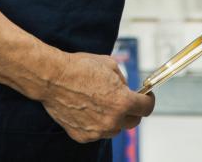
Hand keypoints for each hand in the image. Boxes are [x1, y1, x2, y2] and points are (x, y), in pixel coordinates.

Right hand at [40, 52, 154, 142]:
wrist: (53, 77)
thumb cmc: (79, 68)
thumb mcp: (109, 64)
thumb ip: (122, 80)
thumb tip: (125, 87)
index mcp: (122, 102)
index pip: (146, 108)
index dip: (148, 100)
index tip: (146, 97)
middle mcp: (112, 120)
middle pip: (132, 122)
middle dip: (131, 110)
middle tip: (123, 100)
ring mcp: (97, 131)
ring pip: (113, 128)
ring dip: (112, 118)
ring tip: (98, 102)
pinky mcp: (82, 136)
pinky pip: (96, 132)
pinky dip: (95, 123)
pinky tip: (85, 109)